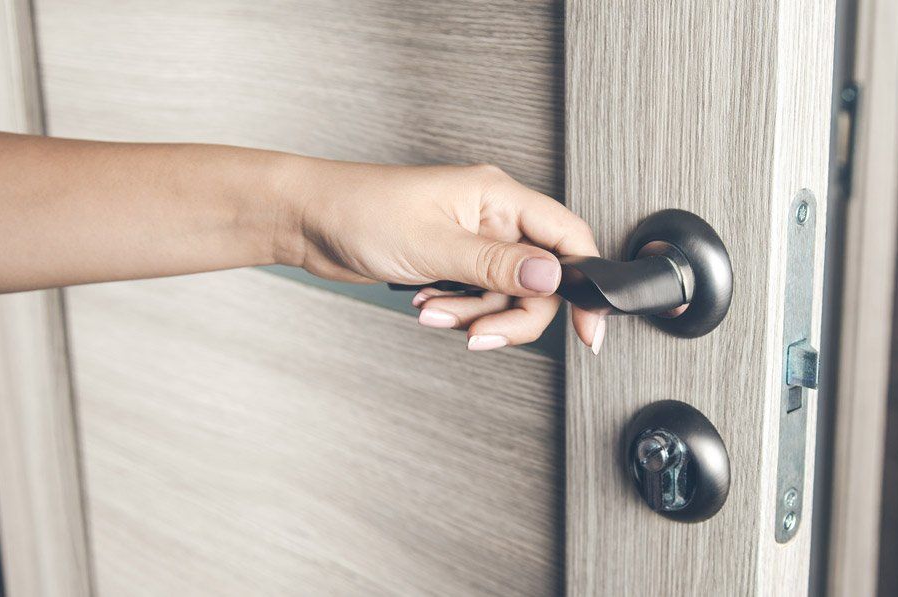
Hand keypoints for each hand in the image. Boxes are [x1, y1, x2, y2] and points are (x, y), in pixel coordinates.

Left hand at [278, 161, 604, 351]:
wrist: (307, 220)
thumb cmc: (359, 210)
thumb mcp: (435, 245)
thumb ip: (498, 266)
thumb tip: (552, 278)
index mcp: (499, 196)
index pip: (567, 238)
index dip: (584, 284)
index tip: (590, 328)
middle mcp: (493, 216)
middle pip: (539, 281)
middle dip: (509, 314)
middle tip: (479, 335)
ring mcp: (474, 240)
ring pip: (506, 295)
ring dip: (474, 314)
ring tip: (433, 311)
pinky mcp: (454, 261)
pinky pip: (477, 297)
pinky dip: (457, 310)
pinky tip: (425, 303)